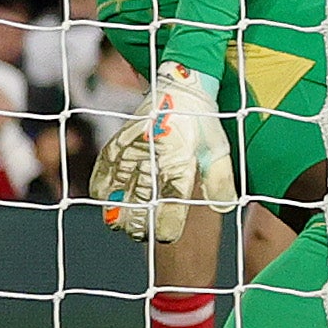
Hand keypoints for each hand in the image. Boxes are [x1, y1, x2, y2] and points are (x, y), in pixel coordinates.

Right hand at [94, 66, 230, 242]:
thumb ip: (220, 180)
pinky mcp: (116, 145)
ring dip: (120, 213)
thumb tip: (224, 208)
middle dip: (140, 223)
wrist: (180, 90)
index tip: (167, 237)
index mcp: (181, 154)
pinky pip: (103, 174)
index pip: (174, 195)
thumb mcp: (218, 149)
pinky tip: (109, 203)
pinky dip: (103, 192)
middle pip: (142, 199)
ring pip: (118, 190)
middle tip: (143, 236)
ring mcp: (131, 149)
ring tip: (126, 227)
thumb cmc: (203, 124)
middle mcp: (153, 153)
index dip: (169, 220)